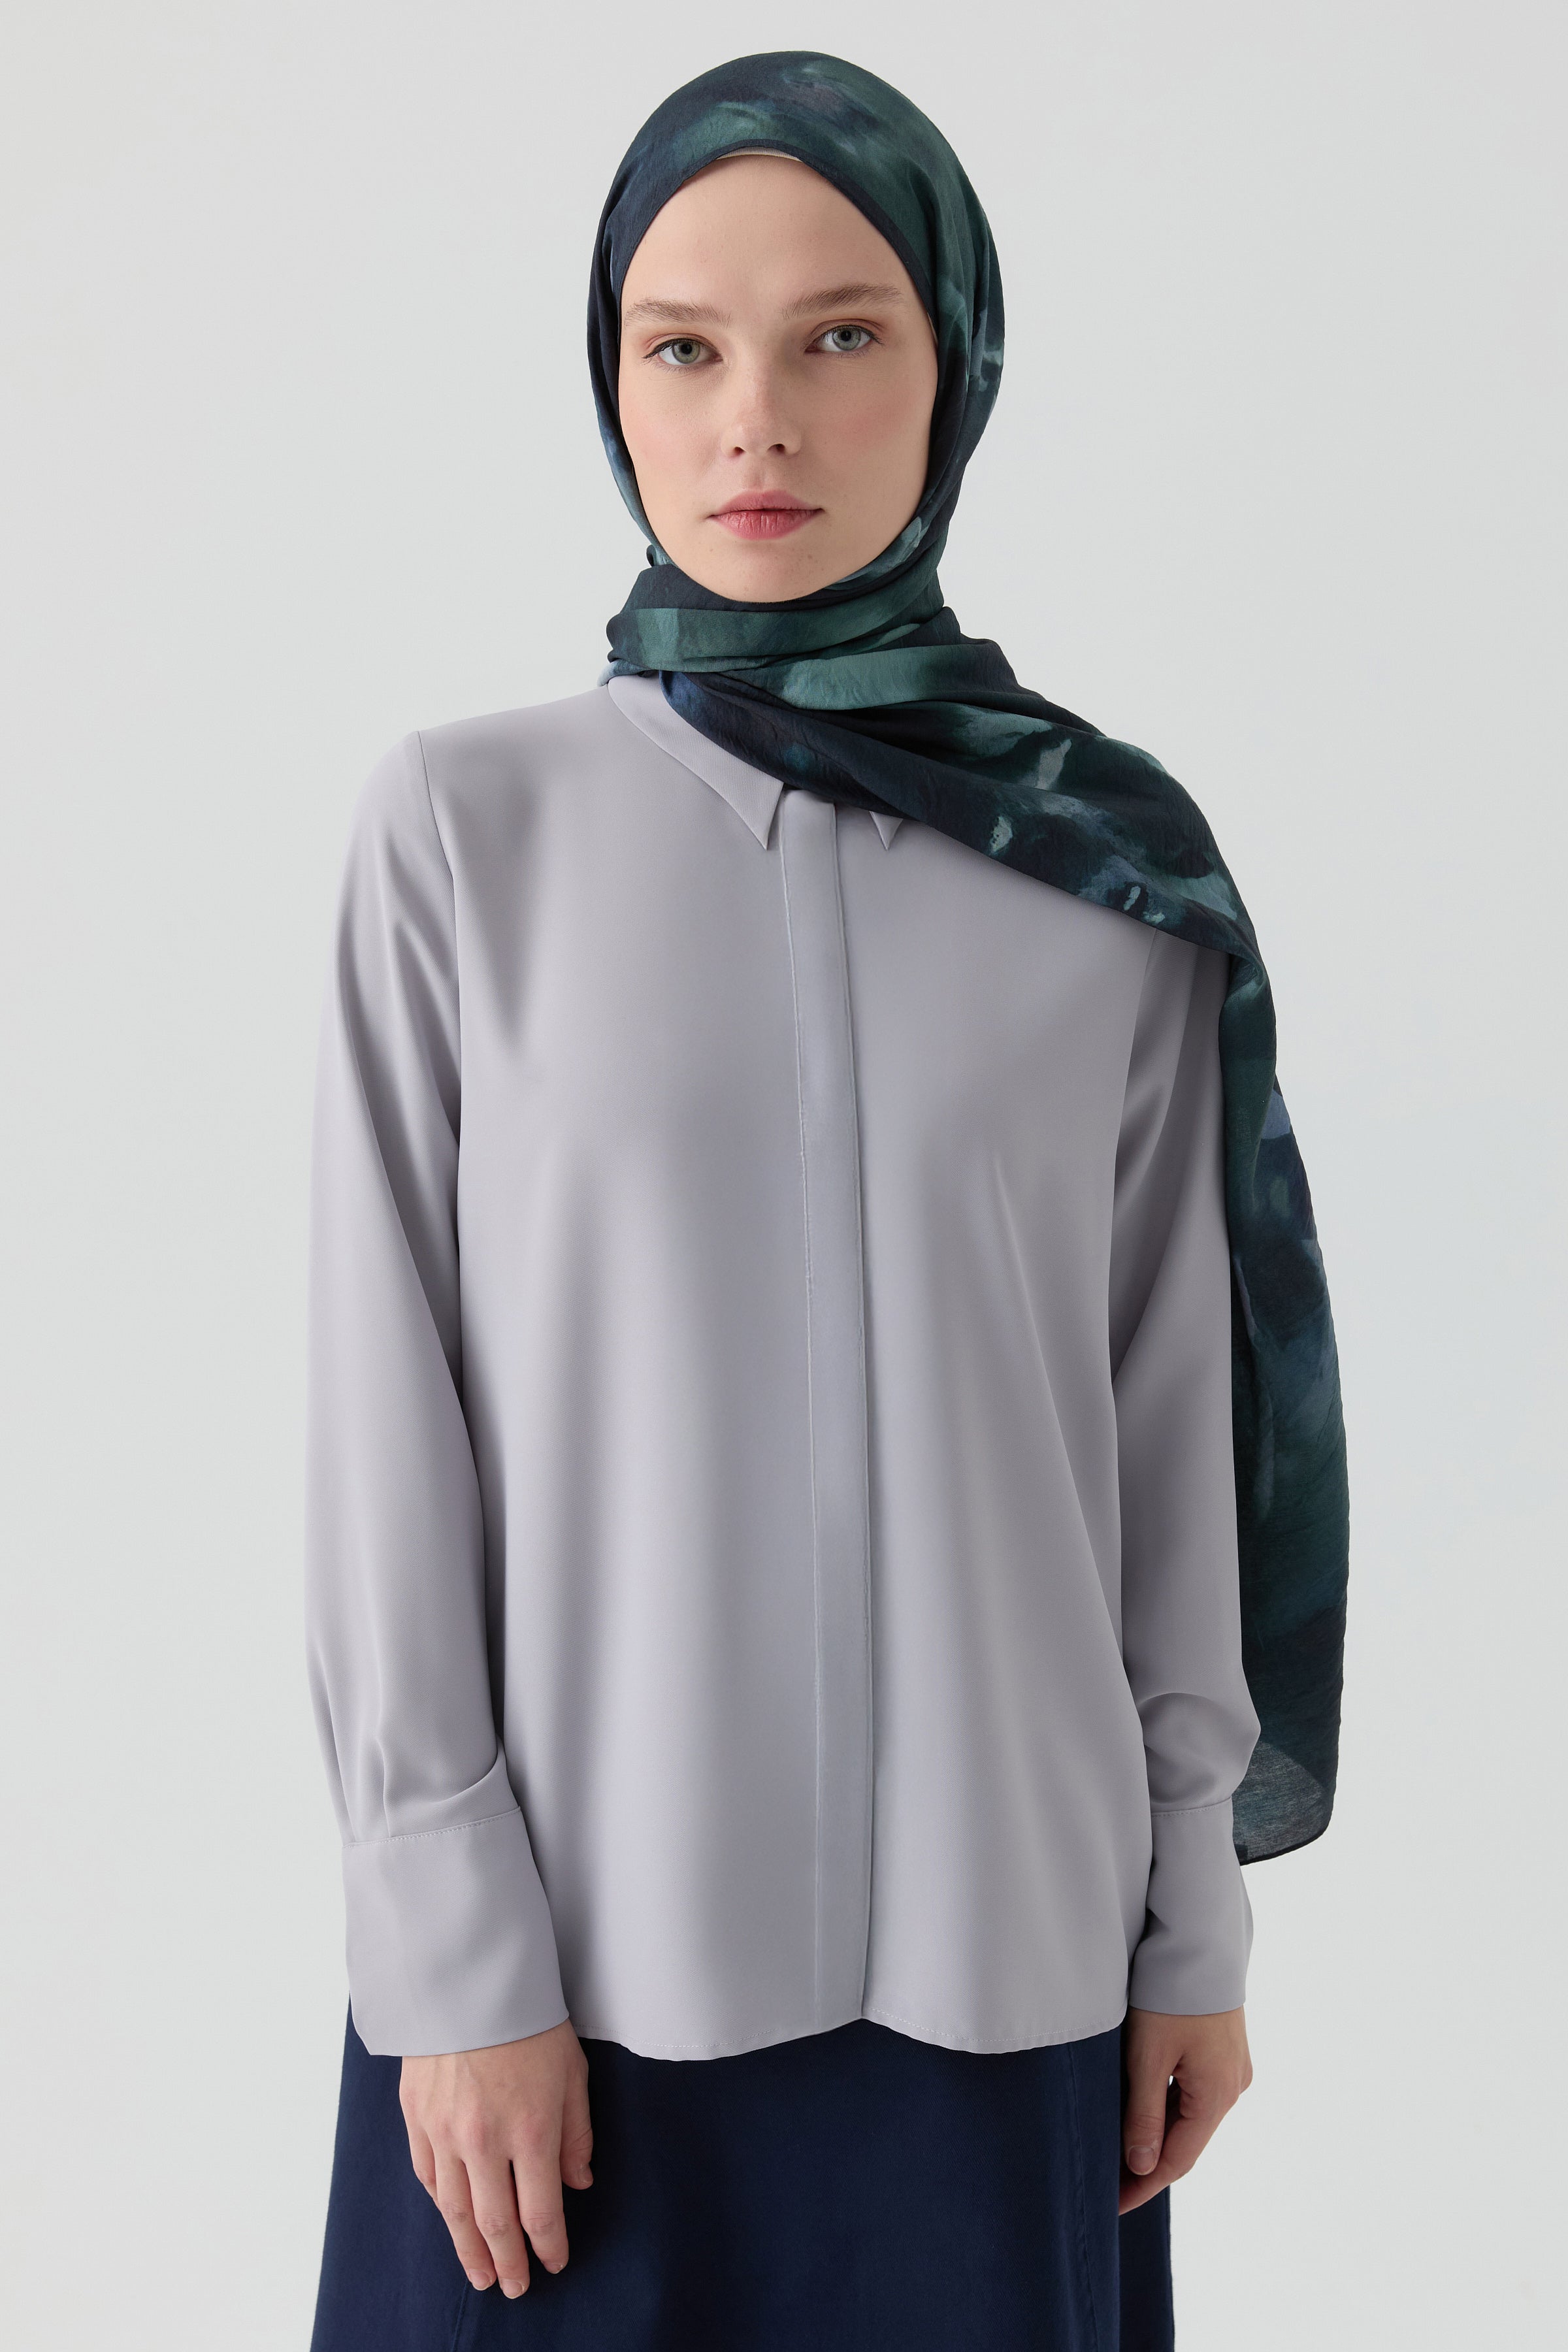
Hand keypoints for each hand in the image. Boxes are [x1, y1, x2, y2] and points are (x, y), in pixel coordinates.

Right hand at [400, 2021, 592, 2297]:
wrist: (470, 1978)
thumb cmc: (530, 2021)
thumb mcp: (573, 2072)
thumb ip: (577, 2133)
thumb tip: (579, 2182)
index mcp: (531, 2130)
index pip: (541, 2212)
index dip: (549, 2246)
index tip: (554, 2263)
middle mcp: (485, 2141)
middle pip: (494, 2223)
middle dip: (508, 2262)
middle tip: (514, 2287)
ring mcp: (445, 2131)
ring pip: (455, 2210)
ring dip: (468, 2250)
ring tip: (480, 2275)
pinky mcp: (416, 2116)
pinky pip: (427, 2175)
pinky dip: (441, 2204)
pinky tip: (451, 2219)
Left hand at [1119, 2005, 1250, 2214]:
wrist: (1197, 1940)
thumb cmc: (1170, 1994)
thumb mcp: (1148, 2056)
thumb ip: (1144, 2115)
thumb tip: (1141, 2167)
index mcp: (1218, 2095)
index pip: (1178, 2160)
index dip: (1143, 2185)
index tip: (1112, 2204)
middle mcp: (1233, 2086)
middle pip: (1187, 2140)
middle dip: (1149, 2164)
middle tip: (1109, 2183)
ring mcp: (1232, 2067)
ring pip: (1191, 2115)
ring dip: (1159, 2135)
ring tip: (1118, 2153)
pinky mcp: (1225, 2050)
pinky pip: (1195, 2091)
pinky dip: (1169, 2107)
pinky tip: (1144, 2110)